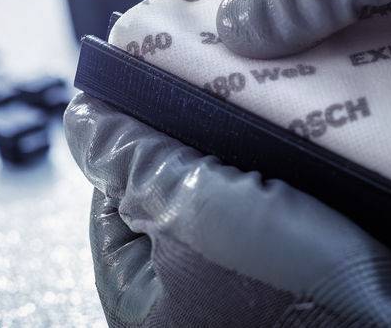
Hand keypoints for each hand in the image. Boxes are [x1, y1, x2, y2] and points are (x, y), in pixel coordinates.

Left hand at [65, 93, 390, 326]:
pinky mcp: (285, 266)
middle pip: (167, 189)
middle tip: (213, 94)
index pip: (110, 196)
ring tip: (254, 112)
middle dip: (191, 138)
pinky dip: (274, 169)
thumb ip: (134, 161)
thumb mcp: (198, 209)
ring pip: (222, 190)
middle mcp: (186, 296)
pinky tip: (291, 143)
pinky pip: (263, 201)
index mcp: (142, 299)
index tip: (150, 91)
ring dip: (237, 149)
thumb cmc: (308, 290)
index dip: (130, 138)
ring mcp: (237, 283)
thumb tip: (83, 120)